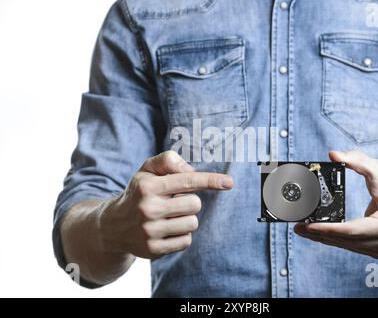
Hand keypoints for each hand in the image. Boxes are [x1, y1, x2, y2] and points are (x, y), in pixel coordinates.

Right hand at [98, 151, 233, 259]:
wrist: (113, 226)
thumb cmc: (139, 192)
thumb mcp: (147, 170)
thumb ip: (168, 160)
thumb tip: (191, 171)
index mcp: (147, 186)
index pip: (187, 181)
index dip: (210, 180)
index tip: (229, 182)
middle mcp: (147, 209)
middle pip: (195, 204)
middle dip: (190, 202)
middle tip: (174, 202)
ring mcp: (149, 231)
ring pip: (192, 224)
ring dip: (186, 219)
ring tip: (169, 217)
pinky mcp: (153, 250)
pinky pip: (186, 241)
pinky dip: (181, 235)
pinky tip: (167, 230)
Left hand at [294, 150, 377, 259]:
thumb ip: (356, 161)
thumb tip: (333, 154)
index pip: (350, 230)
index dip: (326, 229)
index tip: (308, 226)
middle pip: (346, 240)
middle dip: (319, 234)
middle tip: (298, 227)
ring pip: (347, 246)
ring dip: (324, 238)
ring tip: (304, 230)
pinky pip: (353, 246)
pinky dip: (336, 239)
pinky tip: (320, 234)